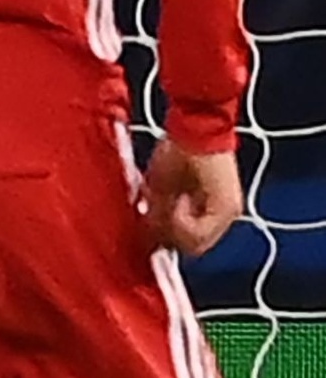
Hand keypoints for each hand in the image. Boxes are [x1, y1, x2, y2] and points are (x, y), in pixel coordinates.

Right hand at [140, 139, 244, 256]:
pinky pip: (198, 233)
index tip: (149, 220)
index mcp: (210, 212)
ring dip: (174, 226)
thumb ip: (158, 213)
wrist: (196, 130)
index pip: (187, 241)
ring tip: (170, 202)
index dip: (164, 235)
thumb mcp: (161, 188)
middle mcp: (225, 218)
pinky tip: (179, 201)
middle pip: (191, 248)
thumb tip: (148, 235)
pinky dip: (182, 221)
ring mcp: (229, 215)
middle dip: (168, 234)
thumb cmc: (178, 151)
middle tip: (157, 212)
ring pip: (195, 244)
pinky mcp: (228, 209)